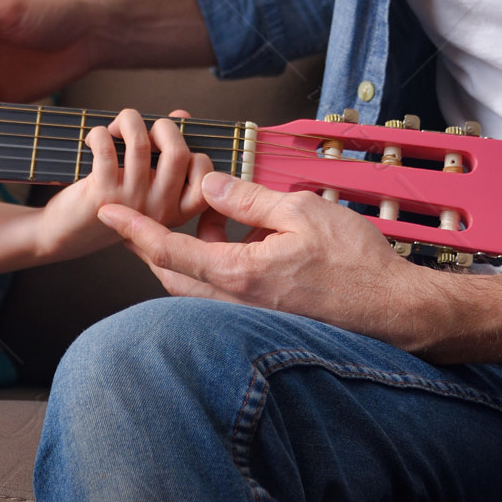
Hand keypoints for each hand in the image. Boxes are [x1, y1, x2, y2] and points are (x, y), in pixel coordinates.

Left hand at [33, 110, 212, 261]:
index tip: (172, 145)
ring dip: (128, 121)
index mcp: (178, 208)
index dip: (194, 149)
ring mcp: (132, 202)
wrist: (69, 233)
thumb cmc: (113, 201)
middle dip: (163, 126)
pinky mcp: (103, 194)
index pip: (205, 174)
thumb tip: (181, 115)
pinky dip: (99, 133)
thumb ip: (167, 152)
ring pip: (141, 143)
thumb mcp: (148, 184)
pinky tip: (94, 139)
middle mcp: (160, 208)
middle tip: (145, 129)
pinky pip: (107, 148)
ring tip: (117, 127)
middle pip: (178, 152)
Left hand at [98, 172, 449, 349]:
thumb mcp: (299, 211)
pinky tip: (237, 237)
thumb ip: (247, 198)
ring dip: (189, 251)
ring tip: (203, 215)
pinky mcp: (266, 317)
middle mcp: (236, 302)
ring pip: (197, 284)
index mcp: (237, 274)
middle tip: (139, 212)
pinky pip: (224, 291)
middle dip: (151, 243)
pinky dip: (216, 263)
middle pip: (172, 274)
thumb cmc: (356, 263)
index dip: (133, 228)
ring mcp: (250, 315)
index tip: (106, 211)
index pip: (168, 251)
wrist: (396, 312)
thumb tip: (207, 184)